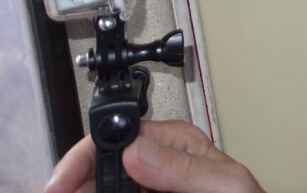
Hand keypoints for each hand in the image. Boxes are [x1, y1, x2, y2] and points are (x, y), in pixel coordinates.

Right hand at [45, 120, 264, 192]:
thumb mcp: (223, 183)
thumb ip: (181, 166)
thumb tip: (136, 148)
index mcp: (175, 145)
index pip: (120, 137)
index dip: (86, 157)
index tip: (64, 182)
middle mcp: (156, 165)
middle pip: (100, 168)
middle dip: (75, 183)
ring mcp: (147, 187)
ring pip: (99, 188)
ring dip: (83, 191)